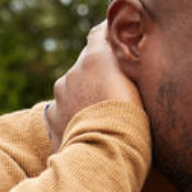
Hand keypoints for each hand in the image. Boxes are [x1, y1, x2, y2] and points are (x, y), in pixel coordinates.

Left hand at [44, 22, 141, 150]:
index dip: (108, 36)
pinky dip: (73, 115)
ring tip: (103, 114)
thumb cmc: (131, 122)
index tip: (116, 39)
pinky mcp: (51, 118)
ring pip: (73, 88)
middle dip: (98, 72)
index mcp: (95, 59)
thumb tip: (124, 54)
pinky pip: (63, 110)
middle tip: (115, 88)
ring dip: (85, 95)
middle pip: (86, 64)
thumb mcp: (139, 88)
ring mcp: (59, 96)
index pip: (99, 34)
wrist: (102, 158)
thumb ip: (129, 66)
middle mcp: (73, 73)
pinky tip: (88, 129)